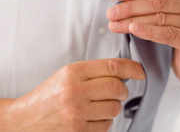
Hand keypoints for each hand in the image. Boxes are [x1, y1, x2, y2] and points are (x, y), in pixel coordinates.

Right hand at [6, 59, 144, 130]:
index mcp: (74, 72)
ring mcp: (77, 114)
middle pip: (117, 88)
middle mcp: (76, 92)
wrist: (25, 120)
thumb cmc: (49, 94)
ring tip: (99, 106)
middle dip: (122, 90)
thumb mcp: (68, 74)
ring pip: (114, 109)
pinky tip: (91, 118)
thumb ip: (93, 71)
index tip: (141, 71)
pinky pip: (105, 127)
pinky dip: (104, 122)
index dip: (132, 68)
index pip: (112, 66)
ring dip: (112, 107)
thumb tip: (123, 72)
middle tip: (118, 91)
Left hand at [107, 0, 179, 89]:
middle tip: (111, 13)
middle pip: (156, 1)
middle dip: (130, 6)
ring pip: (159, 17)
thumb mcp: (169, 19)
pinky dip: (147, 31)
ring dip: (132, 20)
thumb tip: (121, 1)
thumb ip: (153, 8)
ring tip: (114, 25)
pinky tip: (132, 29)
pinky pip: (167, 33)